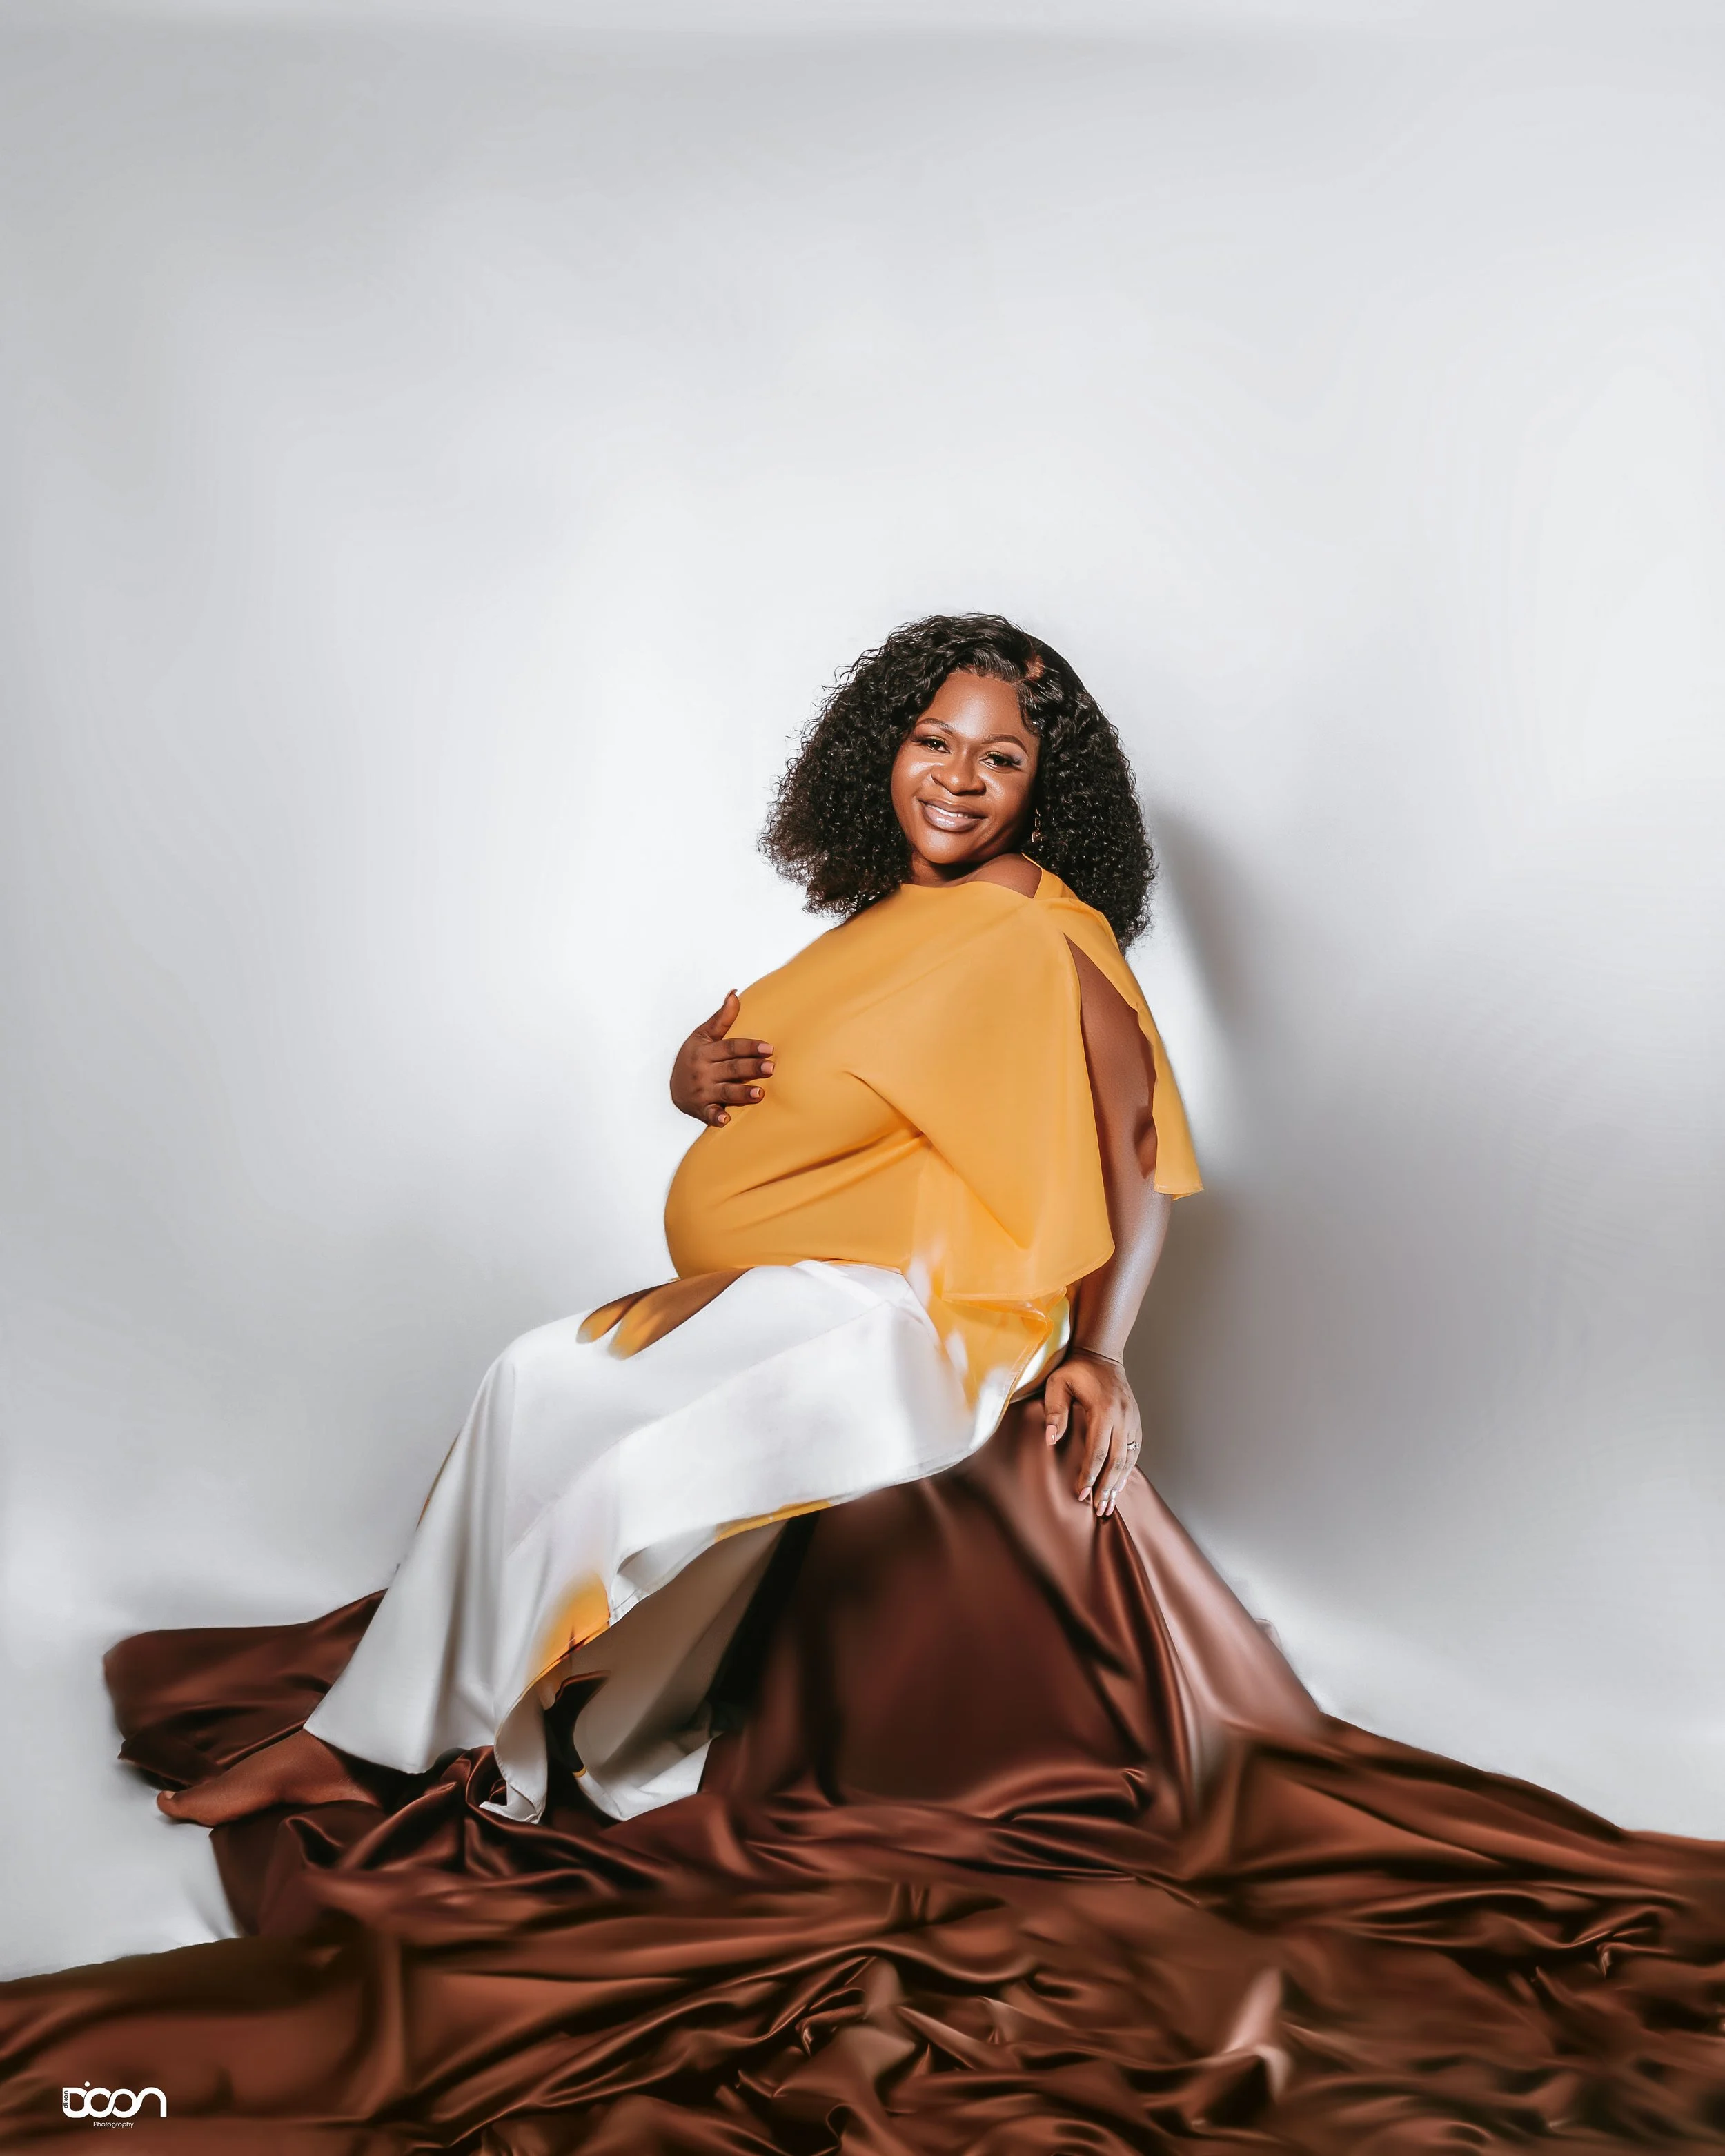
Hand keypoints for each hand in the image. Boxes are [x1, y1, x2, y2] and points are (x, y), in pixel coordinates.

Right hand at [669, 991, 774, 1127]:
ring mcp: (702, 1091)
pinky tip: (726, 1120)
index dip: (749, 1047)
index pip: (730, 1047)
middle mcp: (704, 1071)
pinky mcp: (701, 1109)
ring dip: (742, 1093)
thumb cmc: (693, 1057)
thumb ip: (721, 1019)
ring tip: (760, 1093)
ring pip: (725, 1091)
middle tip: (771, 1067)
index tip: (769, 1048)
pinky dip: (716, 1118)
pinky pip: (709, 1114)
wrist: (672, 1086)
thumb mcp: (702, 1036)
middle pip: (731, 1068)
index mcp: (706, 1052)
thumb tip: (734, 994)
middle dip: (751, 1068)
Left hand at [1042, 1349, 1141, 1517]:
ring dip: (1119, 1483)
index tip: (1081, 1494)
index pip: (1097, 1451)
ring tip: (1109, 1505)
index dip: (1089, 1474)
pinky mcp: (1136, 1420)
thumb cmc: (1076, 1370)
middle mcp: (1123, 1417)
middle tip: (1098, 1509)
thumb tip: (1050, 1440)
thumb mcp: (1058, 1384)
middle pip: (1117, 1461)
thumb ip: (1054, 1411)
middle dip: (1107, 1487)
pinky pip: (1134, 1450)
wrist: (1102, 1354)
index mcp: (1104, 1410)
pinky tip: (1120, 1484)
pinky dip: (1128, 1470)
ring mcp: (1133, 1419)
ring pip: (1129, 1459)